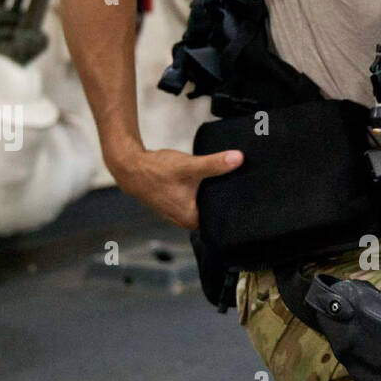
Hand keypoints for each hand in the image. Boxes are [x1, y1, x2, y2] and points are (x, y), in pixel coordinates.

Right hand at [110, 145, 243, 231]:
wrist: (131, 167)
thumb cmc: (157, 170)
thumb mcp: (189, 166)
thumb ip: (215, 164)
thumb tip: (239, 158)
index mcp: (191, 219)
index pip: (222, 221)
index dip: (235, 209)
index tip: (248, 199)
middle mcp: (185, 222)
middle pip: (214, 214)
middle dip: (226, 202)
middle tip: (244, 189)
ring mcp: (179, 215)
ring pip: (204, 207)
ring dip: (213, 198)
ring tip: (231, 186)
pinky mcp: (175, 205)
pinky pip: (196, 203)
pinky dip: (202, 195)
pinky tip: (211, 184)